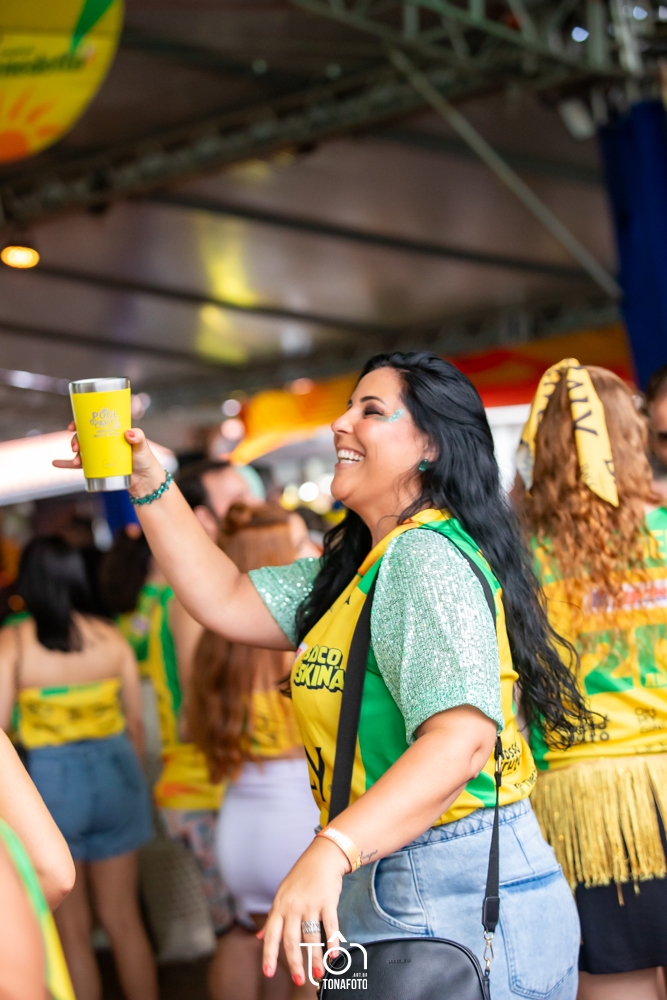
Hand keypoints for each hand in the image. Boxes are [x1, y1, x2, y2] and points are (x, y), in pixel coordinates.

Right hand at [53, 424, 163, 497]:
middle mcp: (102, 441)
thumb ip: (138, 438)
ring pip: (80, 450)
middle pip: (83, 436)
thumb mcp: (142, 446)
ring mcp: (98, 455)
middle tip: (75, 446)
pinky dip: (66, 463)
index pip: (92, 422)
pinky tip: (55, 463)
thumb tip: (128, 433)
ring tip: (76, 460)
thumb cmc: (144, 460)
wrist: (144, 481)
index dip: (79, 421)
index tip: (72, 425)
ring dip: (74, 453)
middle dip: (75, 439)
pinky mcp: (96, 468)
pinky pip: (78, 466)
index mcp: (110, 431)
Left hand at [260, 836, 347, 987]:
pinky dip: (332, 942)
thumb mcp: (282, 894)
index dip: (269, 955)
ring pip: (311, 937)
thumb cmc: (302, 876)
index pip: (271, 935)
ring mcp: (310, 904)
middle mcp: (293, 907)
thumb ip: (273, 918)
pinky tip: (333, 955)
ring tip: (318, 973)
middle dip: (294, 963)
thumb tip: (259, 938)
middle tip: (299, 980)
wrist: (322, 856)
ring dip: (315, 958)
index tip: (268, 973)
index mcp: (280, 906)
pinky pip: (330, 926)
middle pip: (291, 940)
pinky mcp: (327, 901)